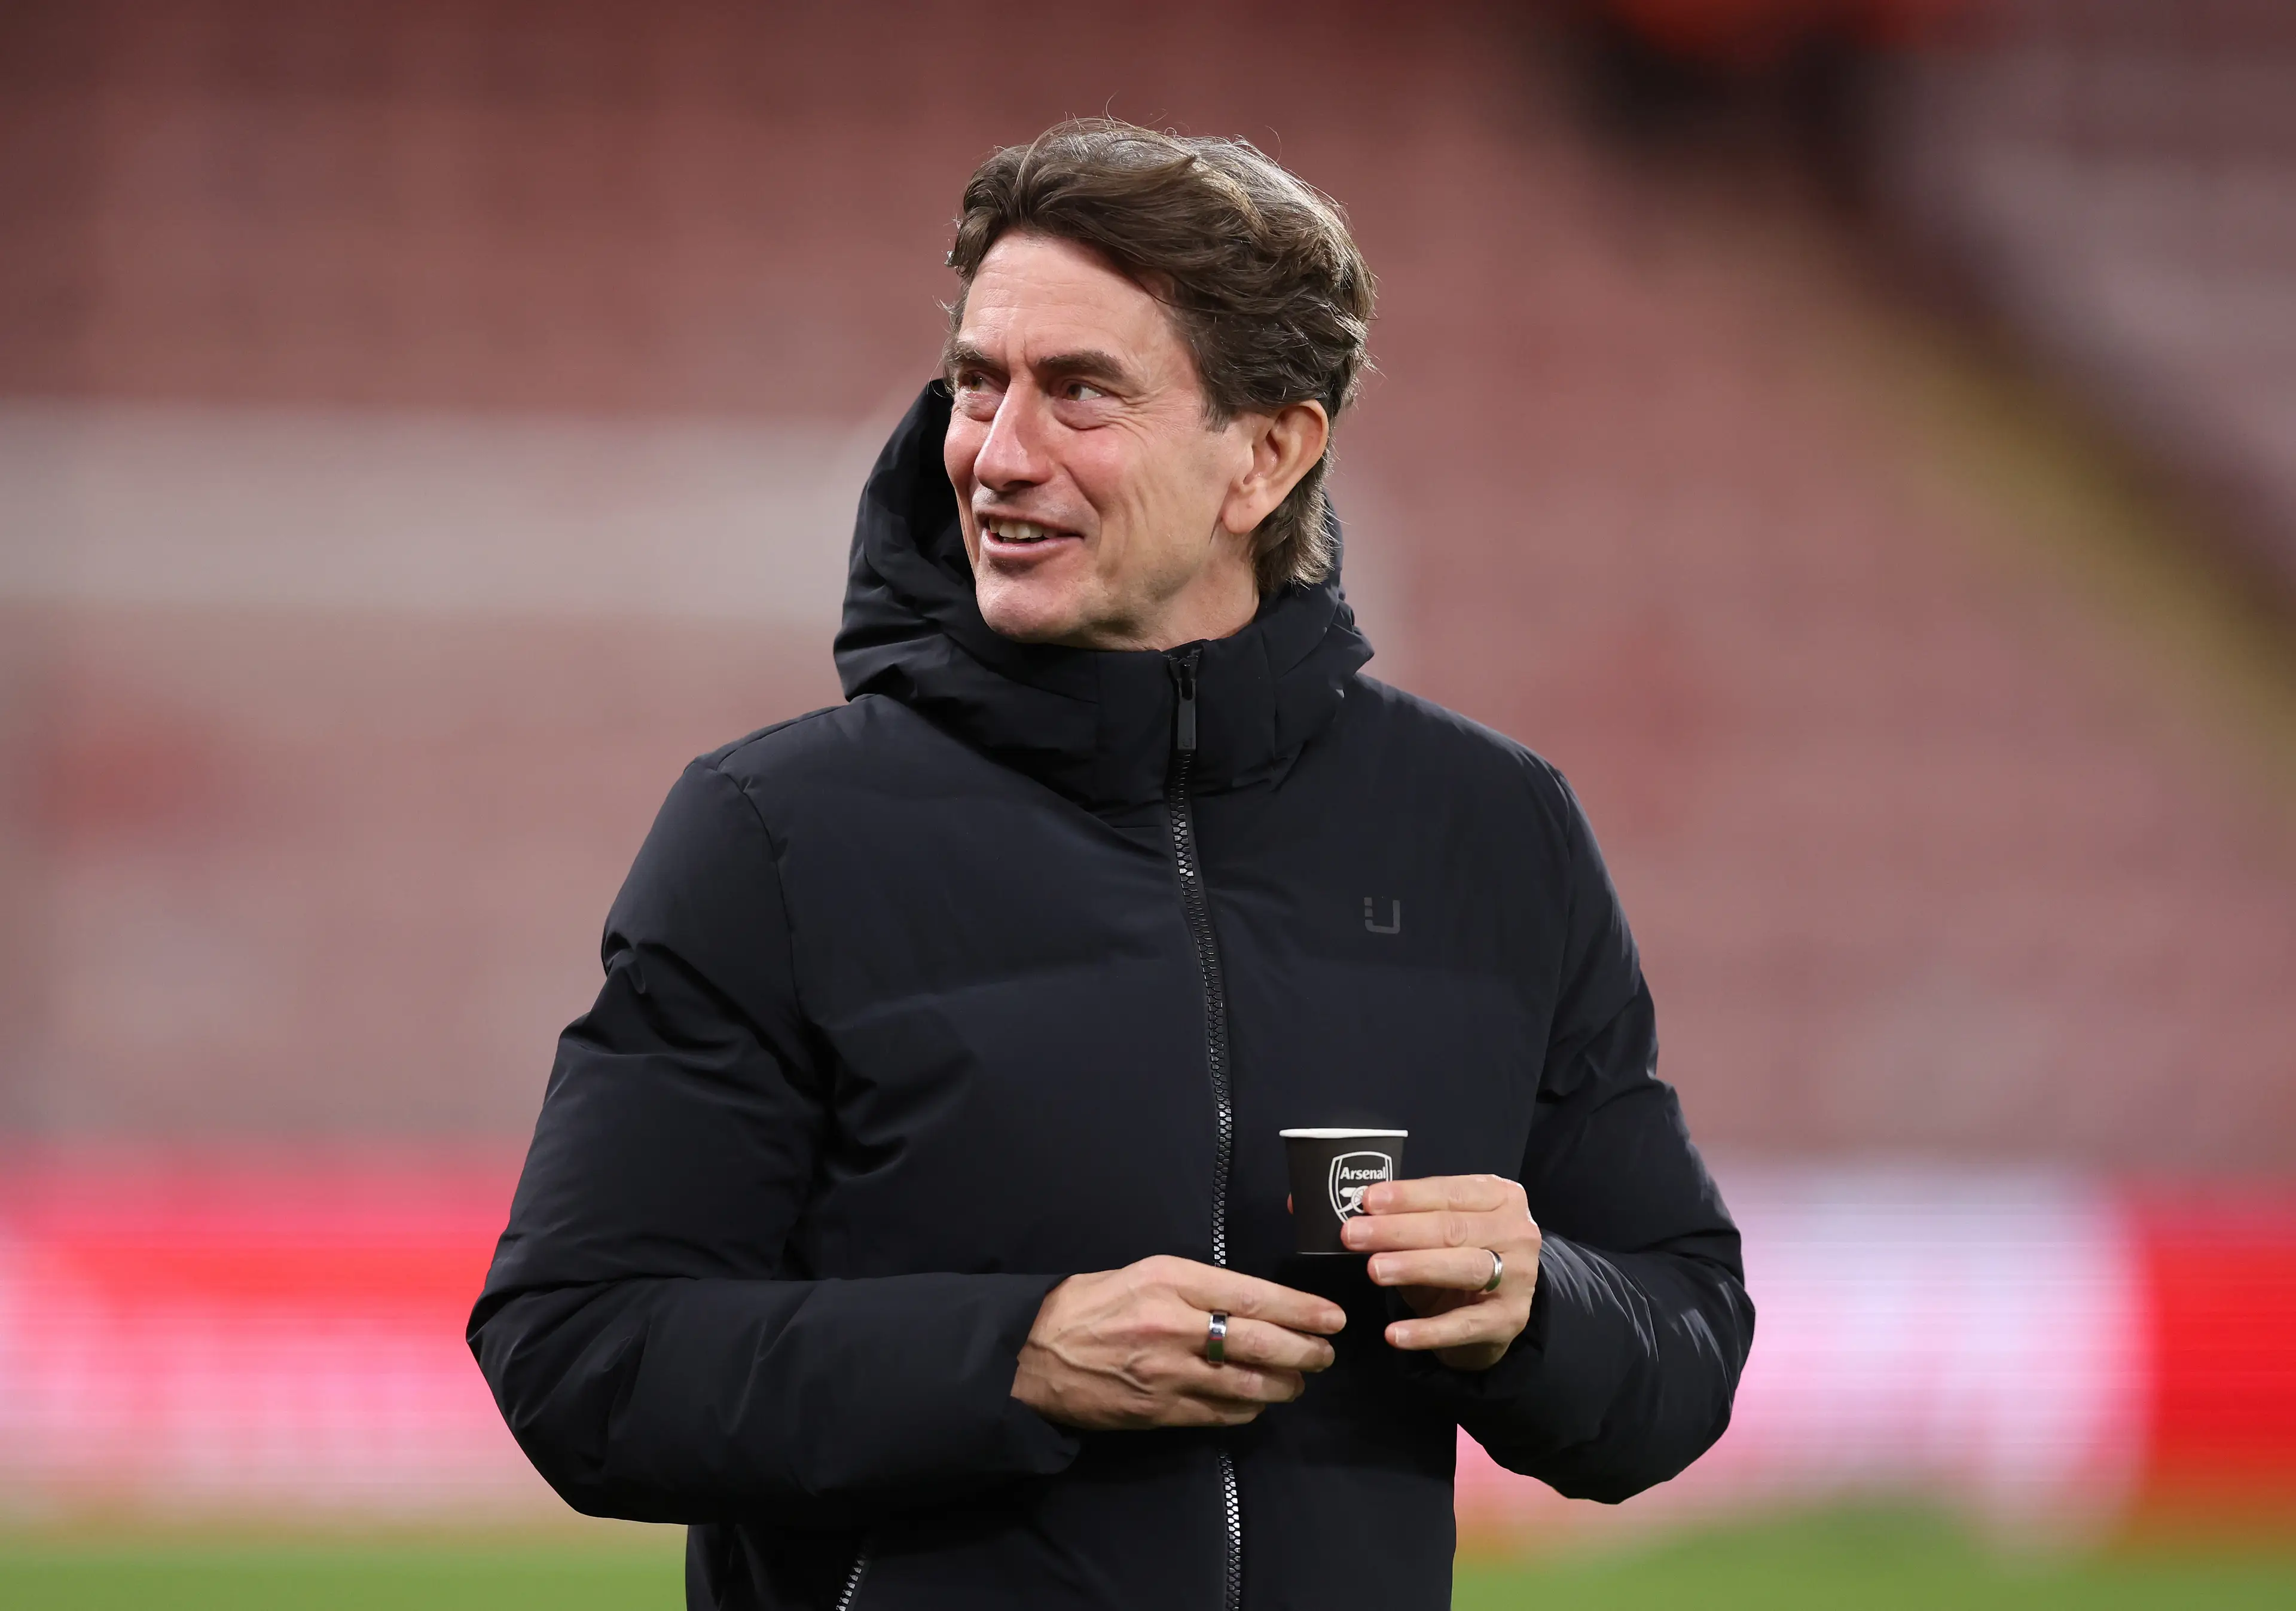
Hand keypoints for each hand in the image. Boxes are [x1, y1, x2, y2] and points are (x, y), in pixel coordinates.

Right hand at [1011, 1255, 1346, 1429]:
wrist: (1032, 1353)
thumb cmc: (1089, 1304)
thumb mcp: (1143, 1273)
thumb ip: (1196, 1286)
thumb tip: (1250, 1300)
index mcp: (1171, 1281)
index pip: (1253, 1295)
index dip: (1301, 1310)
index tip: (1332, 1317)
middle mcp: (1174, 1326)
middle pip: (1260, 1342)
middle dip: (1304, 1350)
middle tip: (1327, 1352)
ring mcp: (1167, 1373)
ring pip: (1247, 1385)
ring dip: (1284, 1385)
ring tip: (1301, 1379)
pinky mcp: (1158, 1411)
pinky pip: (1220, 1415)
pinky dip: (1248, 1410)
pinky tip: (1259, 1403)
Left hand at [1341, 1174, 1539, 1371]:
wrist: (1496, 1309)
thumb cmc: (1460, 1256)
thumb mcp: (1442, 1230)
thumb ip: (1412, 1218)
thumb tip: (1363, 1214)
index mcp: (1501, 1197)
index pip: (1450, 1192)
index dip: (1407, 1196)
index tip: (1367, 1200)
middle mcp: (1517, 1233)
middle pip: (1453, 1229)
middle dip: (1398, 1231)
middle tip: (1354, 1234)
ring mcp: (1519, 1278)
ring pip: (1463, 1268)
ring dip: (1414, 1267)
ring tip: (1374, 1269)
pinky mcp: (1509, 1320)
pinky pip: (1463, 1326)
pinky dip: (1427, 1331)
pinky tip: (1395, 1333)